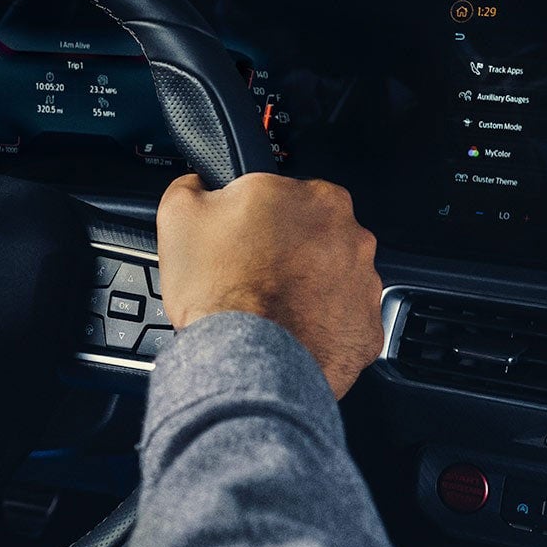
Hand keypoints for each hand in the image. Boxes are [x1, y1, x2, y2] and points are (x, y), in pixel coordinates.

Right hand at [155, 172, 382, 397]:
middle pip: (314, 236)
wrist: (246, 361)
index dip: (258, 219)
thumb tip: (199, 185)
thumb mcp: (180, 216)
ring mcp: (364, 284)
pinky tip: (289, 330)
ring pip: (332, 277)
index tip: (243, 239)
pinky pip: (342, 319)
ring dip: (307, 287)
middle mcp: (352, 236)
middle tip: (252, 275)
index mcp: (316, 198)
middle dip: (288, 252)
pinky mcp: (367, 327)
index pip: (285, 196)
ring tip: (270, 308)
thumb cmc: (221, 292)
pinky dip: (320, 324)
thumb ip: (194, 187)